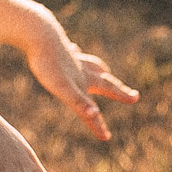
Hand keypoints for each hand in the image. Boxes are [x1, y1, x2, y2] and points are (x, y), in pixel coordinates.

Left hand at [25, 27, 138, 141]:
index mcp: (83, 81)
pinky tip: (73, 49)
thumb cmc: (49, 64)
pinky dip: (76, 53)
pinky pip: (71, 52)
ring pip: (90, 64)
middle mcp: (82, 69)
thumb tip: (95, 115)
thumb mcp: (63, 88)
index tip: (106, 138)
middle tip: (133, 96)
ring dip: (99, 69)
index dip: (97, 125)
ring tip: (104, 70)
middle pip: (104, 81)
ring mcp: (71, 58)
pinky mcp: (59, 47)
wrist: (38, 33)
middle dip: (118, 91)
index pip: (92, 109)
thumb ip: (79, 102)